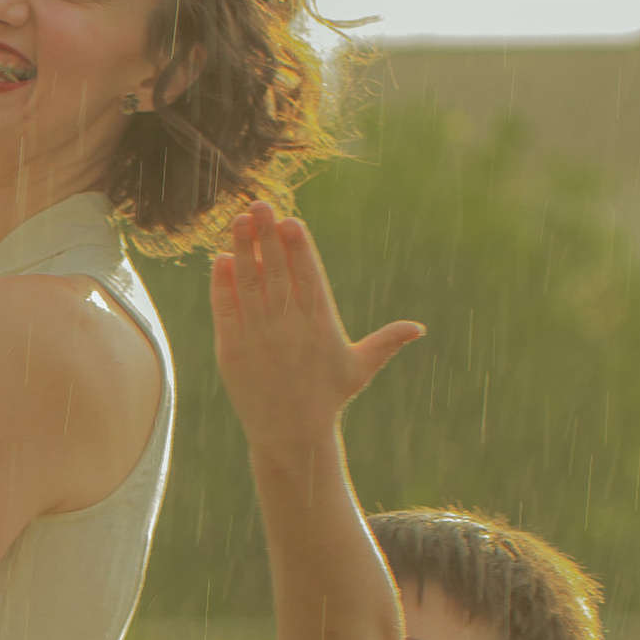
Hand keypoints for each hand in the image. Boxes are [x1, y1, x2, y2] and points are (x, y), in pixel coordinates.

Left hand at [208, 202, 420, 461]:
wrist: (291, 434)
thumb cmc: (328, 397)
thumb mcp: (360, 368)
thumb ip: (386, 342)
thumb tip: (419, 328)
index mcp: (320, 324)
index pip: (308, 276)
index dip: (298, 247)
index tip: (290, 220)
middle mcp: (289, 327)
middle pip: (276, 271)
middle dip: (267, 236)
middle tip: (260, 205)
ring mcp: (258, 337)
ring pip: (248, 284)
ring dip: (242, 250)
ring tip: (239, 221)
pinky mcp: (232, 349)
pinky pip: (225, 309)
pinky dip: (222, 284)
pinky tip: (220, 259)